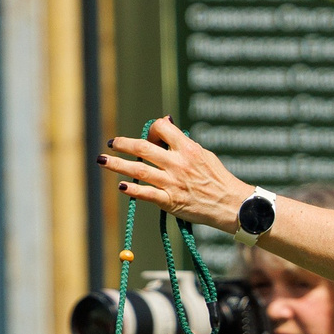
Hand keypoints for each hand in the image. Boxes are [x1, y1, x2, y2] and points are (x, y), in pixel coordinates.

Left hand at [99, 119, 250, 230]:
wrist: (231, 204)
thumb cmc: (218, 178)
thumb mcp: (204, 154)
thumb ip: (183, 144)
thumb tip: (166, 129)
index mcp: (187, 148)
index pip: (161, 128)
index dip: (151, 129)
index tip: (148, 137)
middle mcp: (178, 164)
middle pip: (143, 148)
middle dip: (123, 144)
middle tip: (112, 143)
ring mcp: (172, 183)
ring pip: (139, 171)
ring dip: (117, 164)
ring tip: (103, 160)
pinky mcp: (171, 202)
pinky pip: (147, 194)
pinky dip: (132, 190)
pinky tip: (121, 186)